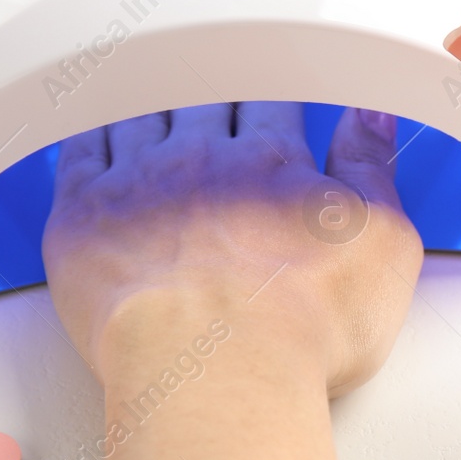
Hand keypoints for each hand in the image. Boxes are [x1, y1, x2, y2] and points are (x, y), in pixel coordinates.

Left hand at [42, 102, 422, 396]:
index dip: (273, 89)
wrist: (220, 381)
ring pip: (139, 114)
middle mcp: (200, 160)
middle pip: (202, 98)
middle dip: (213, 88)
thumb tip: (371, 117)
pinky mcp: (82, 219)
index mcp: (271, 162)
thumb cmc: (304, 330)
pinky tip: (92, 127)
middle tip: (213, 79)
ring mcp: (136, 184)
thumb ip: (372, 167)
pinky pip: (77, 151)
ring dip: (150, 101)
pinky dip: (88, 131)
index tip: (273, 89)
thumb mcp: (383, 244)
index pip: (270, 98)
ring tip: (153, 92)